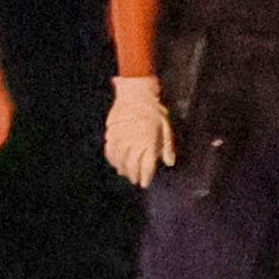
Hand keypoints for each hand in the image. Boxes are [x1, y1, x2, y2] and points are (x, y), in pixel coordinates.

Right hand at [104, 74, 172, 188]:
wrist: (135, 94)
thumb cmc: (154, 110)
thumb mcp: (166, 127)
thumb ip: (167, 146)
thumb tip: (169, 162)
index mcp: (148, 141)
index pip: (145, 165)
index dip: (145, 177)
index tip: (145, 183)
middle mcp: (133, 142)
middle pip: (131, 165)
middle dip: (133, 175)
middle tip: (136, 180)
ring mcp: (120, 138)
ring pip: (118, 159)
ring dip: (122, 168)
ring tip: (126, 173)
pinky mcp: (111, 133)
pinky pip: (109, 150)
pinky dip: (112, 158)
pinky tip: (115, 161)